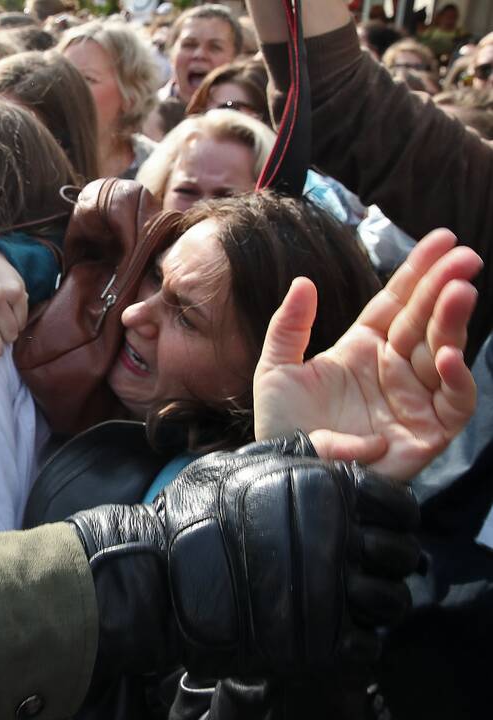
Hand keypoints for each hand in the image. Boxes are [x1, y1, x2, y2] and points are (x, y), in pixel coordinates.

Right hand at [67, 436, 418, 698]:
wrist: (154, 573)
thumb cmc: (192, 512)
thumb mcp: (241, 463)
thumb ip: (301, 451)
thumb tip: (361, 448)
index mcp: (328, 490)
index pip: (401, 507)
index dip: (389, 516)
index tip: (367, 527)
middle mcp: (339, 538)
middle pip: (402, 555)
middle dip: (384, 559)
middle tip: (351, 564)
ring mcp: (331, 592)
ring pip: (389, 602)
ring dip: (371, 602)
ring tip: (338, 598)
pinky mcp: (317, 640)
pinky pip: (366, 645)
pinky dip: (352, 640)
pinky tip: (324, 628)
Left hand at [254, 229, 480, 481]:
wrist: (285, 475)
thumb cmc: (282, 427)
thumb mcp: (275, 370)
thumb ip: (289, 327)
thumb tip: (304, 280)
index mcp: (361, 349)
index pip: (396, 303)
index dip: (418, 272)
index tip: (442, 239)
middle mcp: (393, 369)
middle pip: (424, 321)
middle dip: (445, 288)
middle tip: (464, 257)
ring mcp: (413, 399)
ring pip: (443, 352)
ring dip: (453, 322)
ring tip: (460, 290)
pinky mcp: (427, 432)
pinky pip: (454, 402)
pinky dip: (456, 379)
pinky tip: (450, 355)